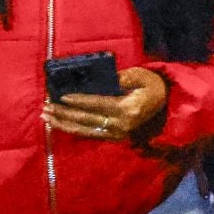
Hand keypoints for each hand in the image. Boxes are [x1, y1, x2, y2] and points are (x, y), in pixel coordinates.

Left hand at [44, 66, 168, 140]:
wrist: (167, 103)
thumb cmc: (152, 85)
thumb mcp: (141, 76)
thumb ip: (122, 77)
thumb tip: (100, 79)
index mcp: (127, 108)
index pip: (98, 104)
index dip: (79, 101)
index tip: (61, 97)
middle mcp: (120, 124)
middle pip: (86, 119)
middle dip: (64, 113)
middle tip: (46, 107)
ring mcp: (117, 133)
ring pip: (84, 130)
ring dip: (63, 124)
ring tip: (46, 117)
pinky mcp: (114, 137)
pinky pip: (89, 134)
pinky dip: (73, 129)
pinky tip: (60, 124)